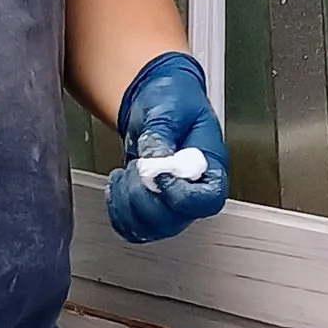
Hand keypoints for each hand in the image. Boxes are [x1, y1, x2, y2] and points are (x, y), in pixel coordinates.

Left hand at [105, 51, 229, 243]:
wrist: (158, 100)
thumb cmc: (173, 99)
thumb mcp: (169, 107)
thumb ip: (162, 135)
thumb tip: (155, 160)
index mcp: (210, 167)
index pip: (208, 200)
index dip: (181, 196)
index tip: (159, 175)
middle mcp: (194, 190)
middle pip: (175, 220)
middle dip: (144, 198)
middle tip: (137, 167)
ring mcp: (172, 201)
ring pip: (152, 228)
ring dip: (127, 205)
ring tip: (125, 174)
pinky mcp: (151, 205)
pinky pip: (134, 226)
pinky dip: (118, 211)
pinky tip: (117, 185)